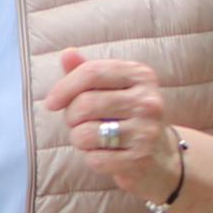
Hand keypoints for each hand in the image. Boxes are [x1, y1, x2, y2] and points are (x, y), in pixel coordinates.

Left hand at [46, 48, 182, 203]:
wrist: (161, 157)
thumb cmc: (127, 116)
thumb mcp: (112, 89)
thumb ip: (88, 72)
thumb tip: (67, 53)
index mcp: (140, 76)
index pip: (91, 73)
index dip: (63, 88)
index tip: (51, 103)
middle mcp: (148, 101)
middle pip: (85, 104)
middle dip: (71, 117)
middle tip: (79, 123)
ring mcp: (147, 131)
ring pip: (85, 134)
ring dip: (79, 139)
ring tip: (94, 139)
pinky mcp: (141, 159)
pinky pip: (94, 159)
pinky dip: (91, 158)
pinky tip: (106, 155)